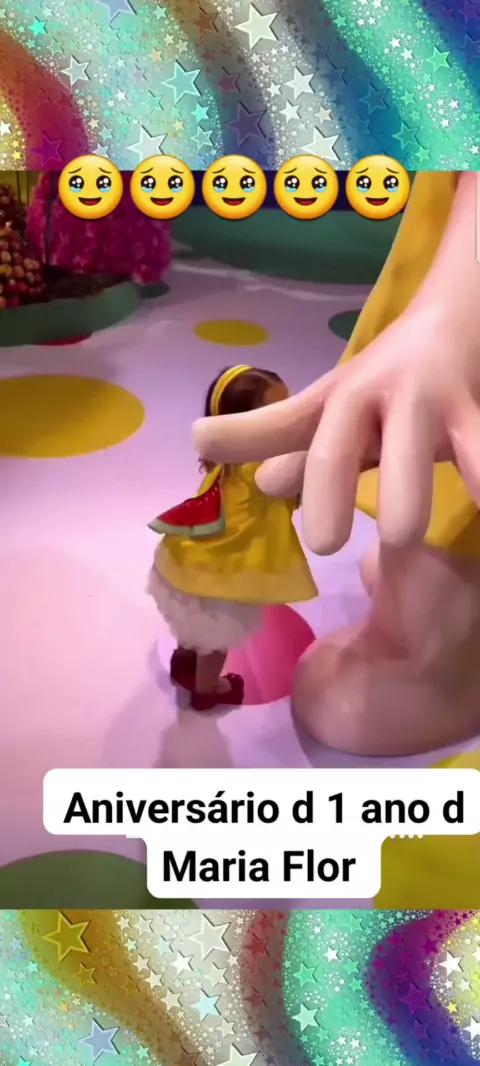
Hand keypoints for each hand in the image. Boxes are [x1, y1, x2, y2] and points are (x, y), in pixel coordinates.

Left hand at [193, 306, 479, 553]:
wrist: (472, 311)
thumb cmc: (398, 377)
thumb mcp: (346, 406)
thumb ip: (305, 447)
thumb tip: (265, 486)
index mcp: (341, 397)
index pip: (284, 421)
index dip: (241, 435)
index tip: (198, 438)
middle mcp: (380, 394)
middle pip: (338, 447)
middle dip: (329, 493)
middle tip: (325, 542)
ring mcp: (438, 402)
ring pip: (408, 456)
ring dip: (408, 502)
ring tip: (404, 536)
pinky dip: (479, 478)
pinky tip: (474, 493)